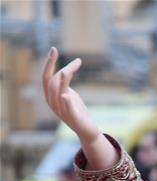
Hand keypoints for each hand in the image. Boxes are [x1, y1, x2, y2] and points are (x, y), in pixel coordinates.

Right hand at [42, 47, 117, 168]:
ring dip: (63, 81)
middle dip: (65, 70)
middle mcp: (53, 104)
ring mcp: (62, 112)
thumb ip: (65, 83)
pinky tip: (66, 95)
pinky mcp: (73, 119)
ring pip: (59, 93)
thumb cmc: (78, 110)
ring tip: (66, 71)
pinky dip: (67, 102)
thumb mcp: (70, 93)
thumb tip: (66, 69)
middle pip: (54, 82)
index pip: (45, 77)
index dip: (49, 63)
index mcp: (50, 96)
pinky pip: (68, 110)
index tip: (54, 49)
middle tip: (78, 62)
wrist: (87, 131)